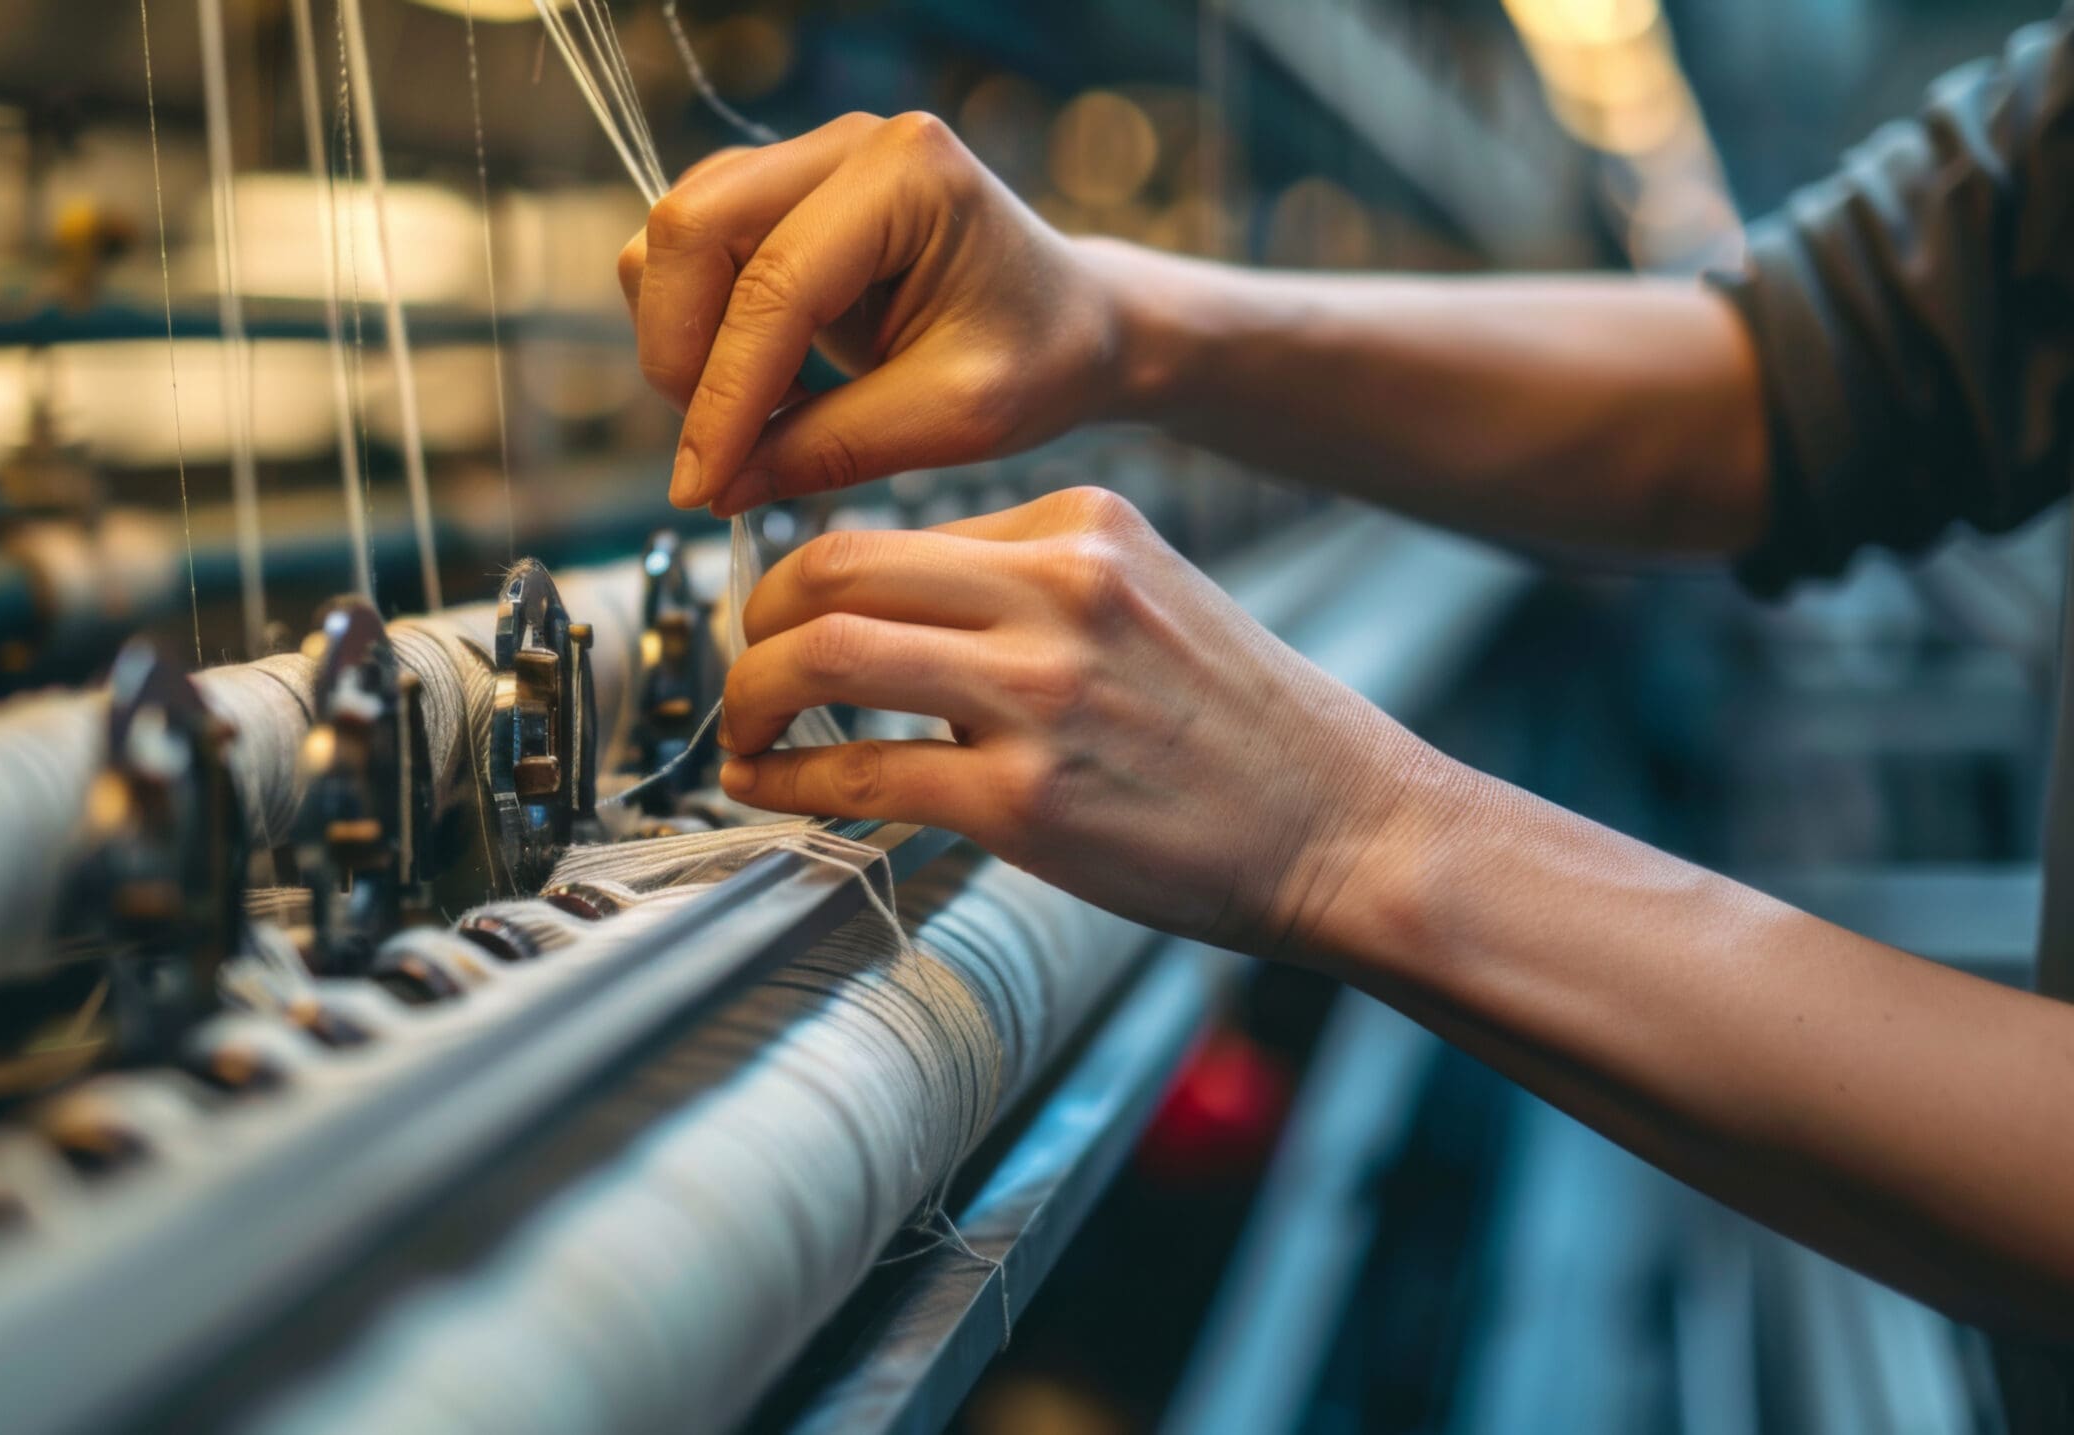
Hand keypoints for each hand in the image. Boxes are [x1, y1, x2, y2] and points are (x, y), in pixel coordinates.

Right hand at [618, 112, 1124, 516]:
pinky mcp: (778, 193)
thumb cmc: (1041, 359)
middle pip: (690, 230)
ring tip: (760, 414)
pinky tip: (766, 385)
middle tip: (720, 449)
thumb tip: (711, 488)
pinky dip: (700, 330)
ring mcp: (804, 158)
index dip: (723, 396)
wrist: (1077, 322)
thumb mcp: (953, 421)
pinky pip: (690, 254)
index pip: (772, 286)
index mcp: (908, 175)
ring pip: (673, 239)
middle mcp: (844, 142)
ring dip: (686, 341)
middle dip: (682, 353)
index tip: (700, 486)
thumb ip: (827, 449)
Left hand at [715, 487, 1457, 961]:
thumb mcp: (1152, 597)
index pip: (895, 531)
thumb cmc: (1251, 732)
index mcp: (1082, 525)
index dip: (813, 582)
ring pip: (827, 654)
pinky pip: (859, 769)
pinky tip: (770, 787)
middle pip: (833, 567)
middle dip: (758, 621)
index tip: (787, 624)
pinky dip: (788, 778)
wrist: (1349, 829)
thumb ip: (1034, 585)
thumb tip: (898, 605)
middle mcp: (1057, 591)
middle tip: (747, 667)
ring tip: (745, 729)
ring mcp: (1040, 693)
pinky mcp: (1026, 799)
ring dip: (753, 694)